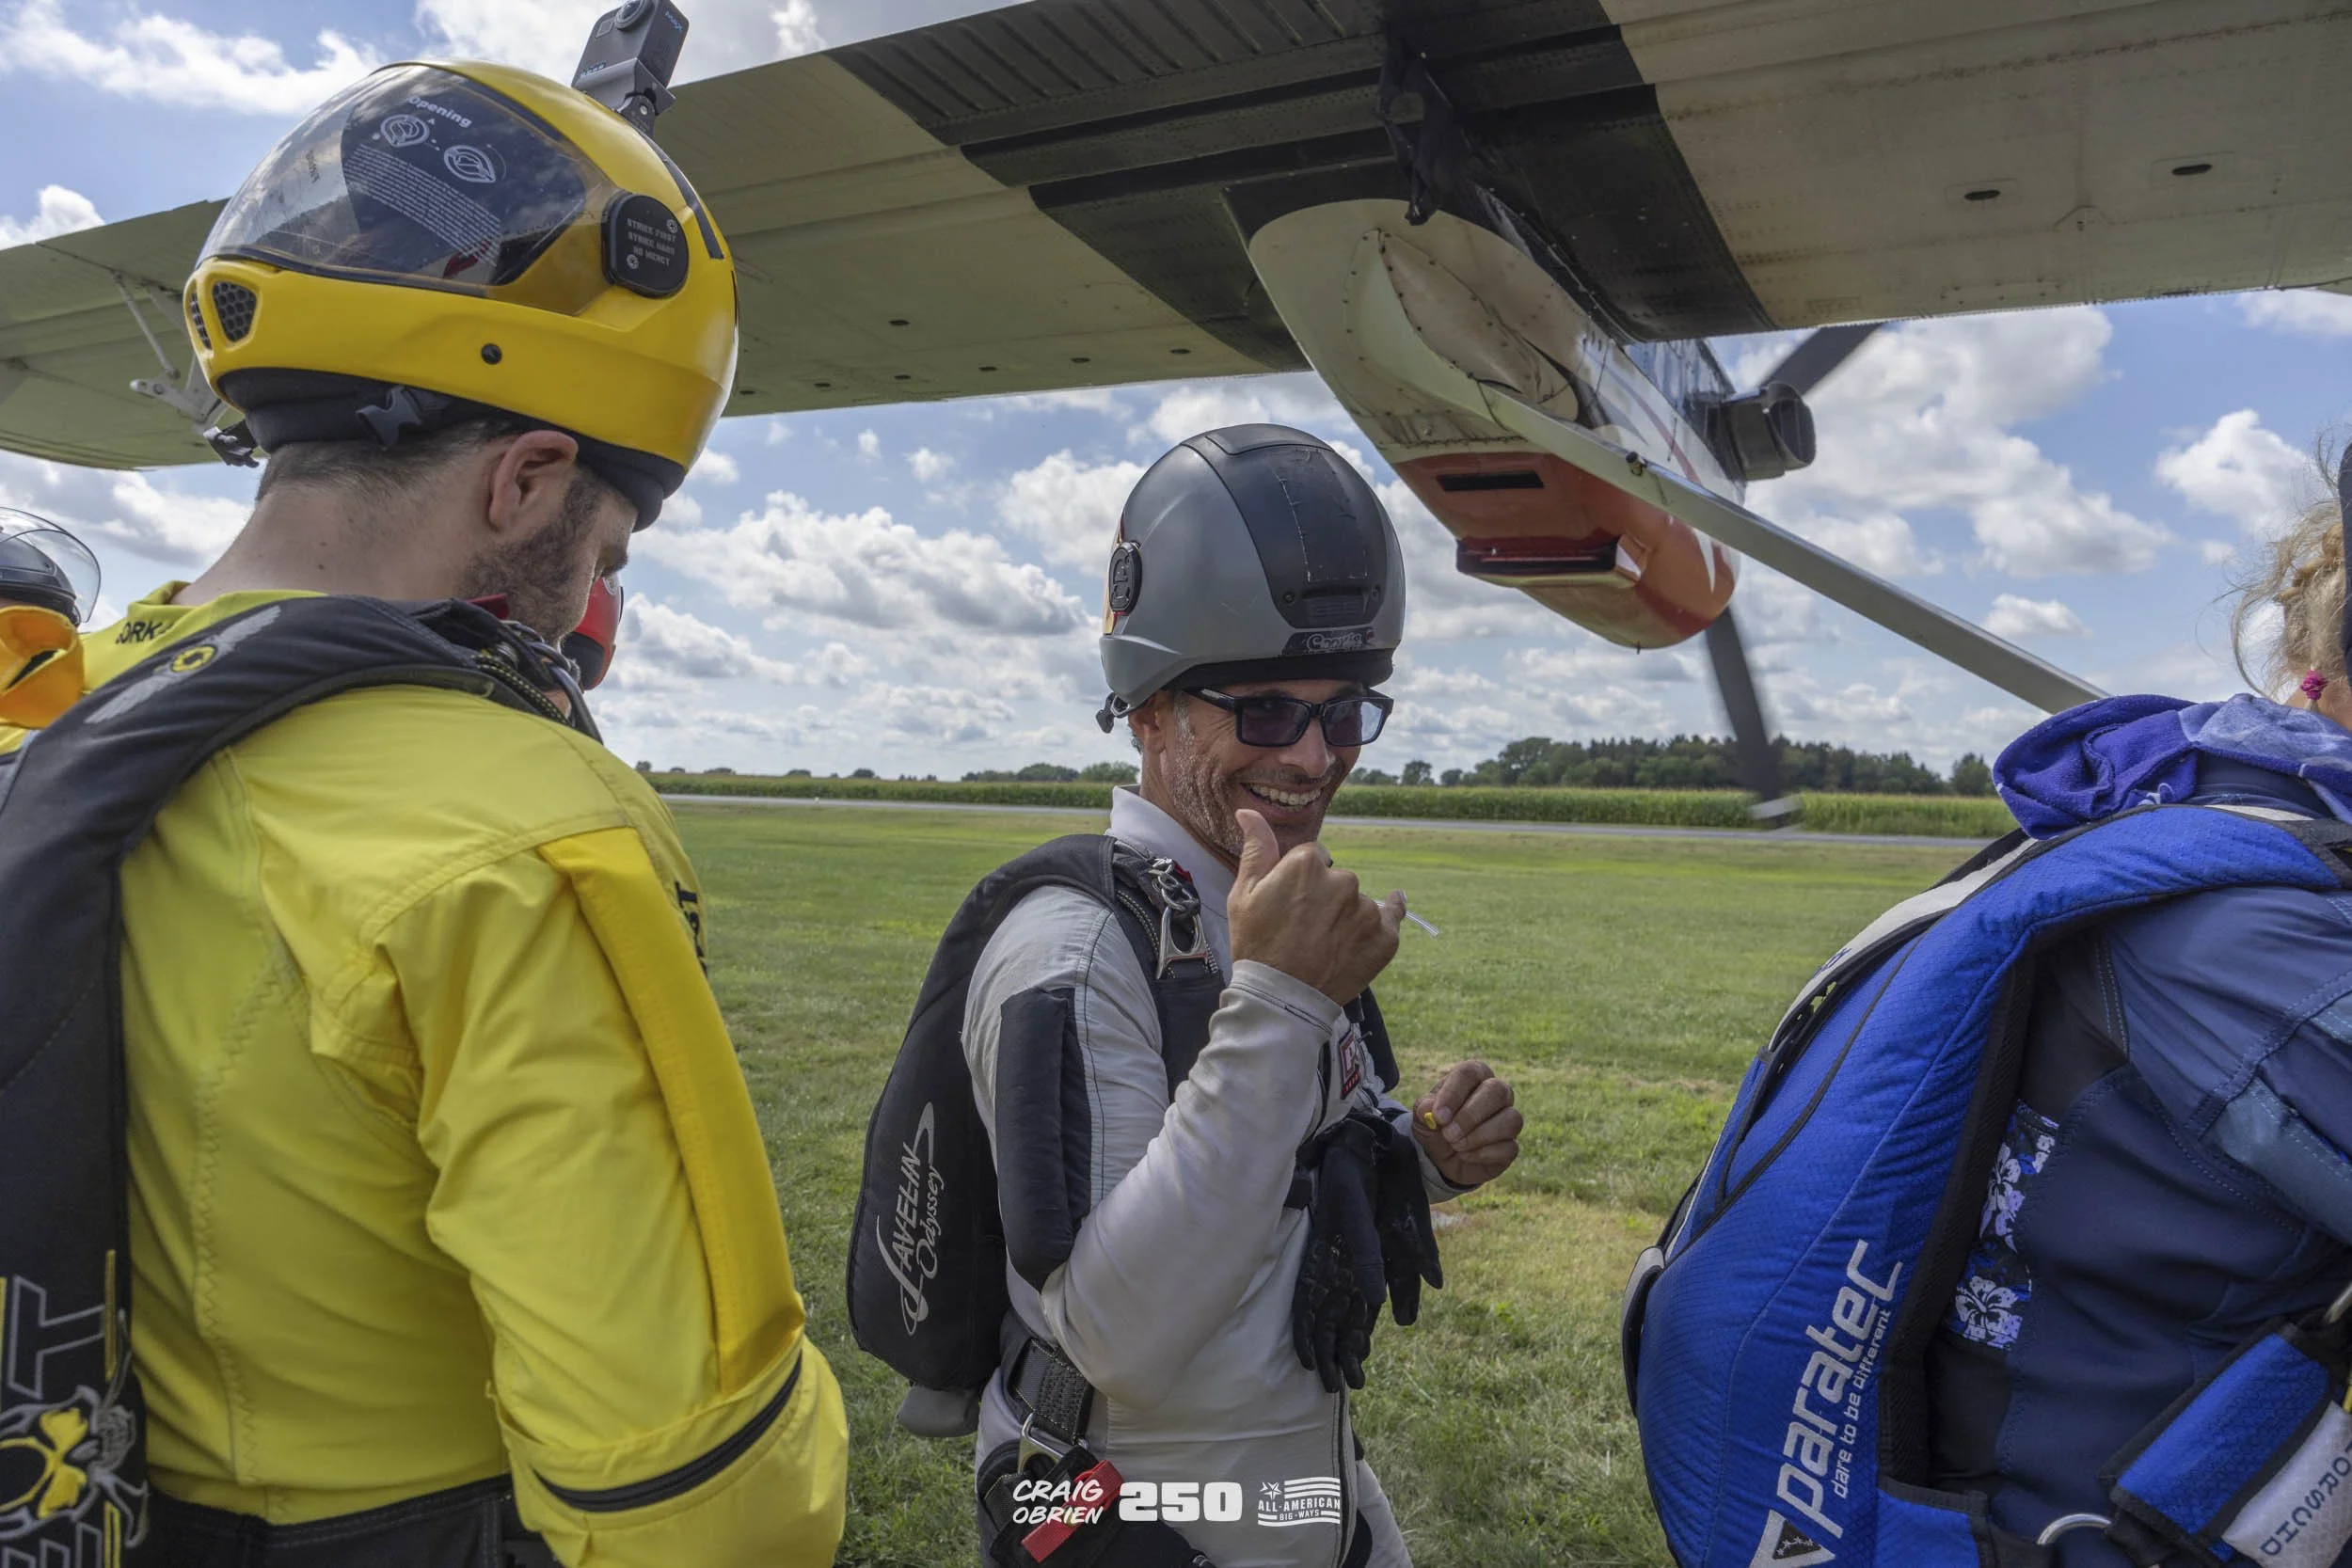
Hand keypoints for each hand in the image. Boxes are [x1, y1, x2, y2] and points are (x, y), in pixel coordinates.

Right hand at [1227, 809, 1402, 1004]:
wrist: (1281, 1000)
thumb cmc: (1257, 945)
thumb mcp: (1244, 894)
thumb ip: (1256, 848)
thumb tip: (1249, 812)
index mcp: (1308, 864)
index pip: (1311, 859)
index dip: (1298, 882)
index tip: (1289, 905)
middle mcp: (1343, 880)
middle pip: (1336, 879)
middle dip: (1324, 898)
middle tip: (1304, 929)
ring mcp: (1367, 910)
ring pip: (1357, 902)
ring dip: (1346, 916)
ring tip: (1324, 945)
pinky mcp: (1385, 937)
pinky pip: (1392, 917)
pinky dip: (1384, 922)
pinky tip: (1374, 926)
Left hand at [1411, 1061, 1521, 1187]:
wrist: (1443, 1158)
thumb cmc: (1436, 1127)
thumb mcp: (1423, 1118)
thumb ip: (1424, 1109)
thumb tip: (1428, 1109)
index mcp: (1473, 1077)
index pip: (1470, 1073)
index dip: (1454, 1094)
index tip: (1439, 1116)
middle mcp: (1496, 1093)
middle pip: (1497, 1091)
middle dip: (1470, 1116)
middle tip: (1449, 1134)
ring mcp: (1508, 1118)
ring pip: (1511, 1119)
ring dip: (1478, 1136)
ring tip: (1456, 1145)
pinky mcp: (1511, 1146)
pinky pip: (1509, 1147)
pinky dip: (1483, 1154)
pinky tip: (1466, 1155)